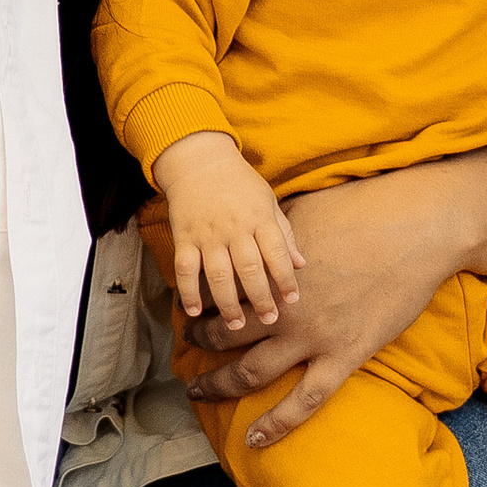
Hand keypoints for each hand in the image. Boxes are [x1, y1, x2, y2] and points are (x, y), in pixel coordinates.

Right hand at [155, 132, 304, 337]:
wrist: (200, 160)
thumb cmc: (240, 183)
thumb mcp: (267, 200)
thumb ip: (284, 233)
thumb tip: (301, 264)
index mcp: (259, 217)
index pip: (277, 252)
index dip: (286, 278)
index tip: (293, 300)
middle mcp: (235, 227)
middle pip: (249, 269)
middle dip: (261, 298)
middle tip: (269, 320)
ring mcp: (208, 234)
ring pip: (218, 275)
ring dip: (227, 303)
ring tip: (235, 325)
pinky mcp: (184, 237)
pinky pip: (185, 269)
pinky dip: (188, 292)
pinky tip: (193, 312)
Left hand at [176, 149, 486, 450]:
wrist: (415, 229)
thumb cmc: (361, 210)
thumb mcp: (302, 214)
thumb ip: (273, 234)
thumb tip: (253, 233)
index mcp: (269, 271)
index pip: (219, 292)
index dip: (200, 300)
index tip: (191, 303)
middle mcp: (282, 308)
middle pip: (224, 333)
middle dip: (200, 340)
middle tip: (188, 343)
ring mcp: (312, 337)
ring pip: (251, 372)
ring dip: (219, 383)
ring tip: (199, 390)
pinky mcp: (344, 356)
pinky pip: (304, 402)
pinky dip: (276, 424)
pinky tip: (254, 439)